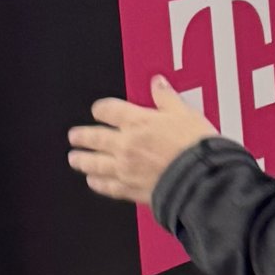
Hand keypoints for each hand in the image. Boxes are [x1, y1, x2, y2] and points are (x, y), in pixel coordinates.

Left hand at [67, 77, 215, 205]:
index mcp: (137, 122)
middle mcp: (126, 145)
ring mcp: (126, 168)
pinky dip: (98, 183)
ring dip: (82, 160)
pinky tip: (93, 182)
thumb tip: (158, 84)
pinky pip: (108, 186)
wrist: (200, 178)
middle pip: (95, 138)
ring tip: (75, 159)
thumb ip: (167, 98)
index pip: (109, 110)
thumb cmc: (196, 146)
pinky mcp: (131, 189)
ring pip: (95, 163)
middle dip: (82, 136)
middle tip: (75, 136)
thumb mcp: (185, 113)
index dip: (101, 109)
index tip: (98, 110)